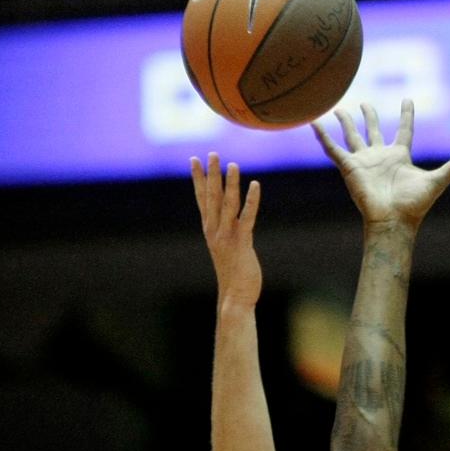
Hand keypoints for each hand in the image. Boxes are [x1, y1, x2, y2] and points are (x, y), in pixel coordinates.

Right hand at [191, 153, 261, 306]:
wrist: (234, 297)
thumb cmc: (233, 274)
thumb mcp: (226, 249)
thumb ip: (225, 232)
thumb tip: (228, 220)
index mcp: (210, 230)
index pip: (202, 199)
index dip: (198, 178)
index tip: (194, 160)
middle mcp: (215, 230)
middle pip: (211, 197)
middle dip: (211, 174)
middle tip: (211, 153)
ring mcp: (226, 236)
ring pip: (227, 204)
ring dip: (230, 183)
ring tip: (232, 164)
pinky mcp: (241, 242)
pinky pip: (247, 217)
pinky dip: (251, 200)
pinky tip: (255, 185)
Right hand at [312, 99, 449, 229]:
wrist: (392, 220)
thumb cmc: (414, 204)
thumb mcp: (438, 179)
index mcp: (400, 157)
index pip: (404, 130)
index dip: (406, 115)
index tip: (407, 99)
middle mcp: (381, 157)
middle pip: (374, 131)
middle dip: (369, 117)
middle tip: (364, 103)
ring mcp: (364, 162)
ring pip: (353, 136)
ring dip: (346, 123)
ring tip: (339, 108)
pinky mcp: (349, 168)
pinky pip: (333, 149)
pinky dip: (323, 137)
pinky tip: (314, 124)